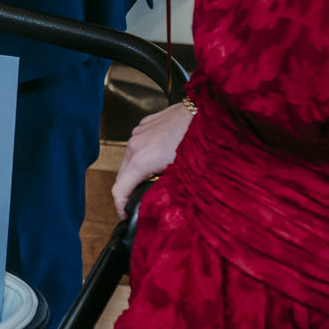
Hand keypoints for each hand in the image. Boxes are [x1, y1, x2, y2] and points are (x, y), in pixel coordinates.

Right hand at [113, 99, 194, 216]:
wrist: (210, 113)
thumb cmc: (201, 143)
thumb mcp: (183, 175)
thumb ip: (164, 189)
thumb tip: (158, 203)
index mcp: (141, 160)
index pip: (119, 190)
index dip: (121, 206)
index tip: (126, 215)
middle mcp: (135, 144)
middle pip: (122, 174)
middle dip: (129, 189)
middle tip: (142, 200)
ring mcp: (139, 131)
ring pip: (130, 157)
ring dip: (138, 169)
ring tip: (157, 175)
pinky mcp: (146, 122)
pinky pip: (139, 142)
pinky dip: (145, 152)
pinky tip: (163, 154)